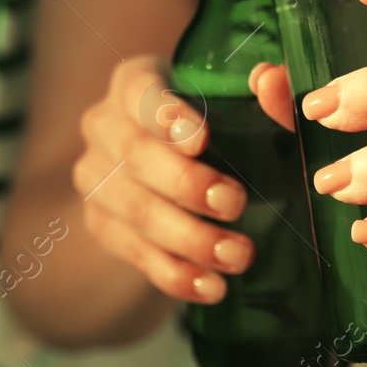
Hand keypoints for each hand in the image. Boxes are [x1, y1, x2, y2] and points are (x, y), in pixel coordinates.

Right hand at [73, 55, 256, 303]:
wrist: (183, 177)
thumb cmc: (224, 127)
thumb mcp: (247, 107)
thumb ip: (268, 95)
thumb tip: (271, 79)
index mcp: (135, 82)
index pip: (139, 91)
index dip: (167, 116)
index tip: (202, 140)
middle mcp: (104, 125)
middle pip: (135, 155)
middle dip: (186, 184)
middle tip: (235, 203)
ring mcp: (95, 178)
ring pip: (134, 211)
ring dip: (189, 238)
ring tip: (238, 255)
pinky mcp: (101, 225)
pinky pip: (134, 254)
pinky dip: (176, 274)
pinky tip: (212, 286)